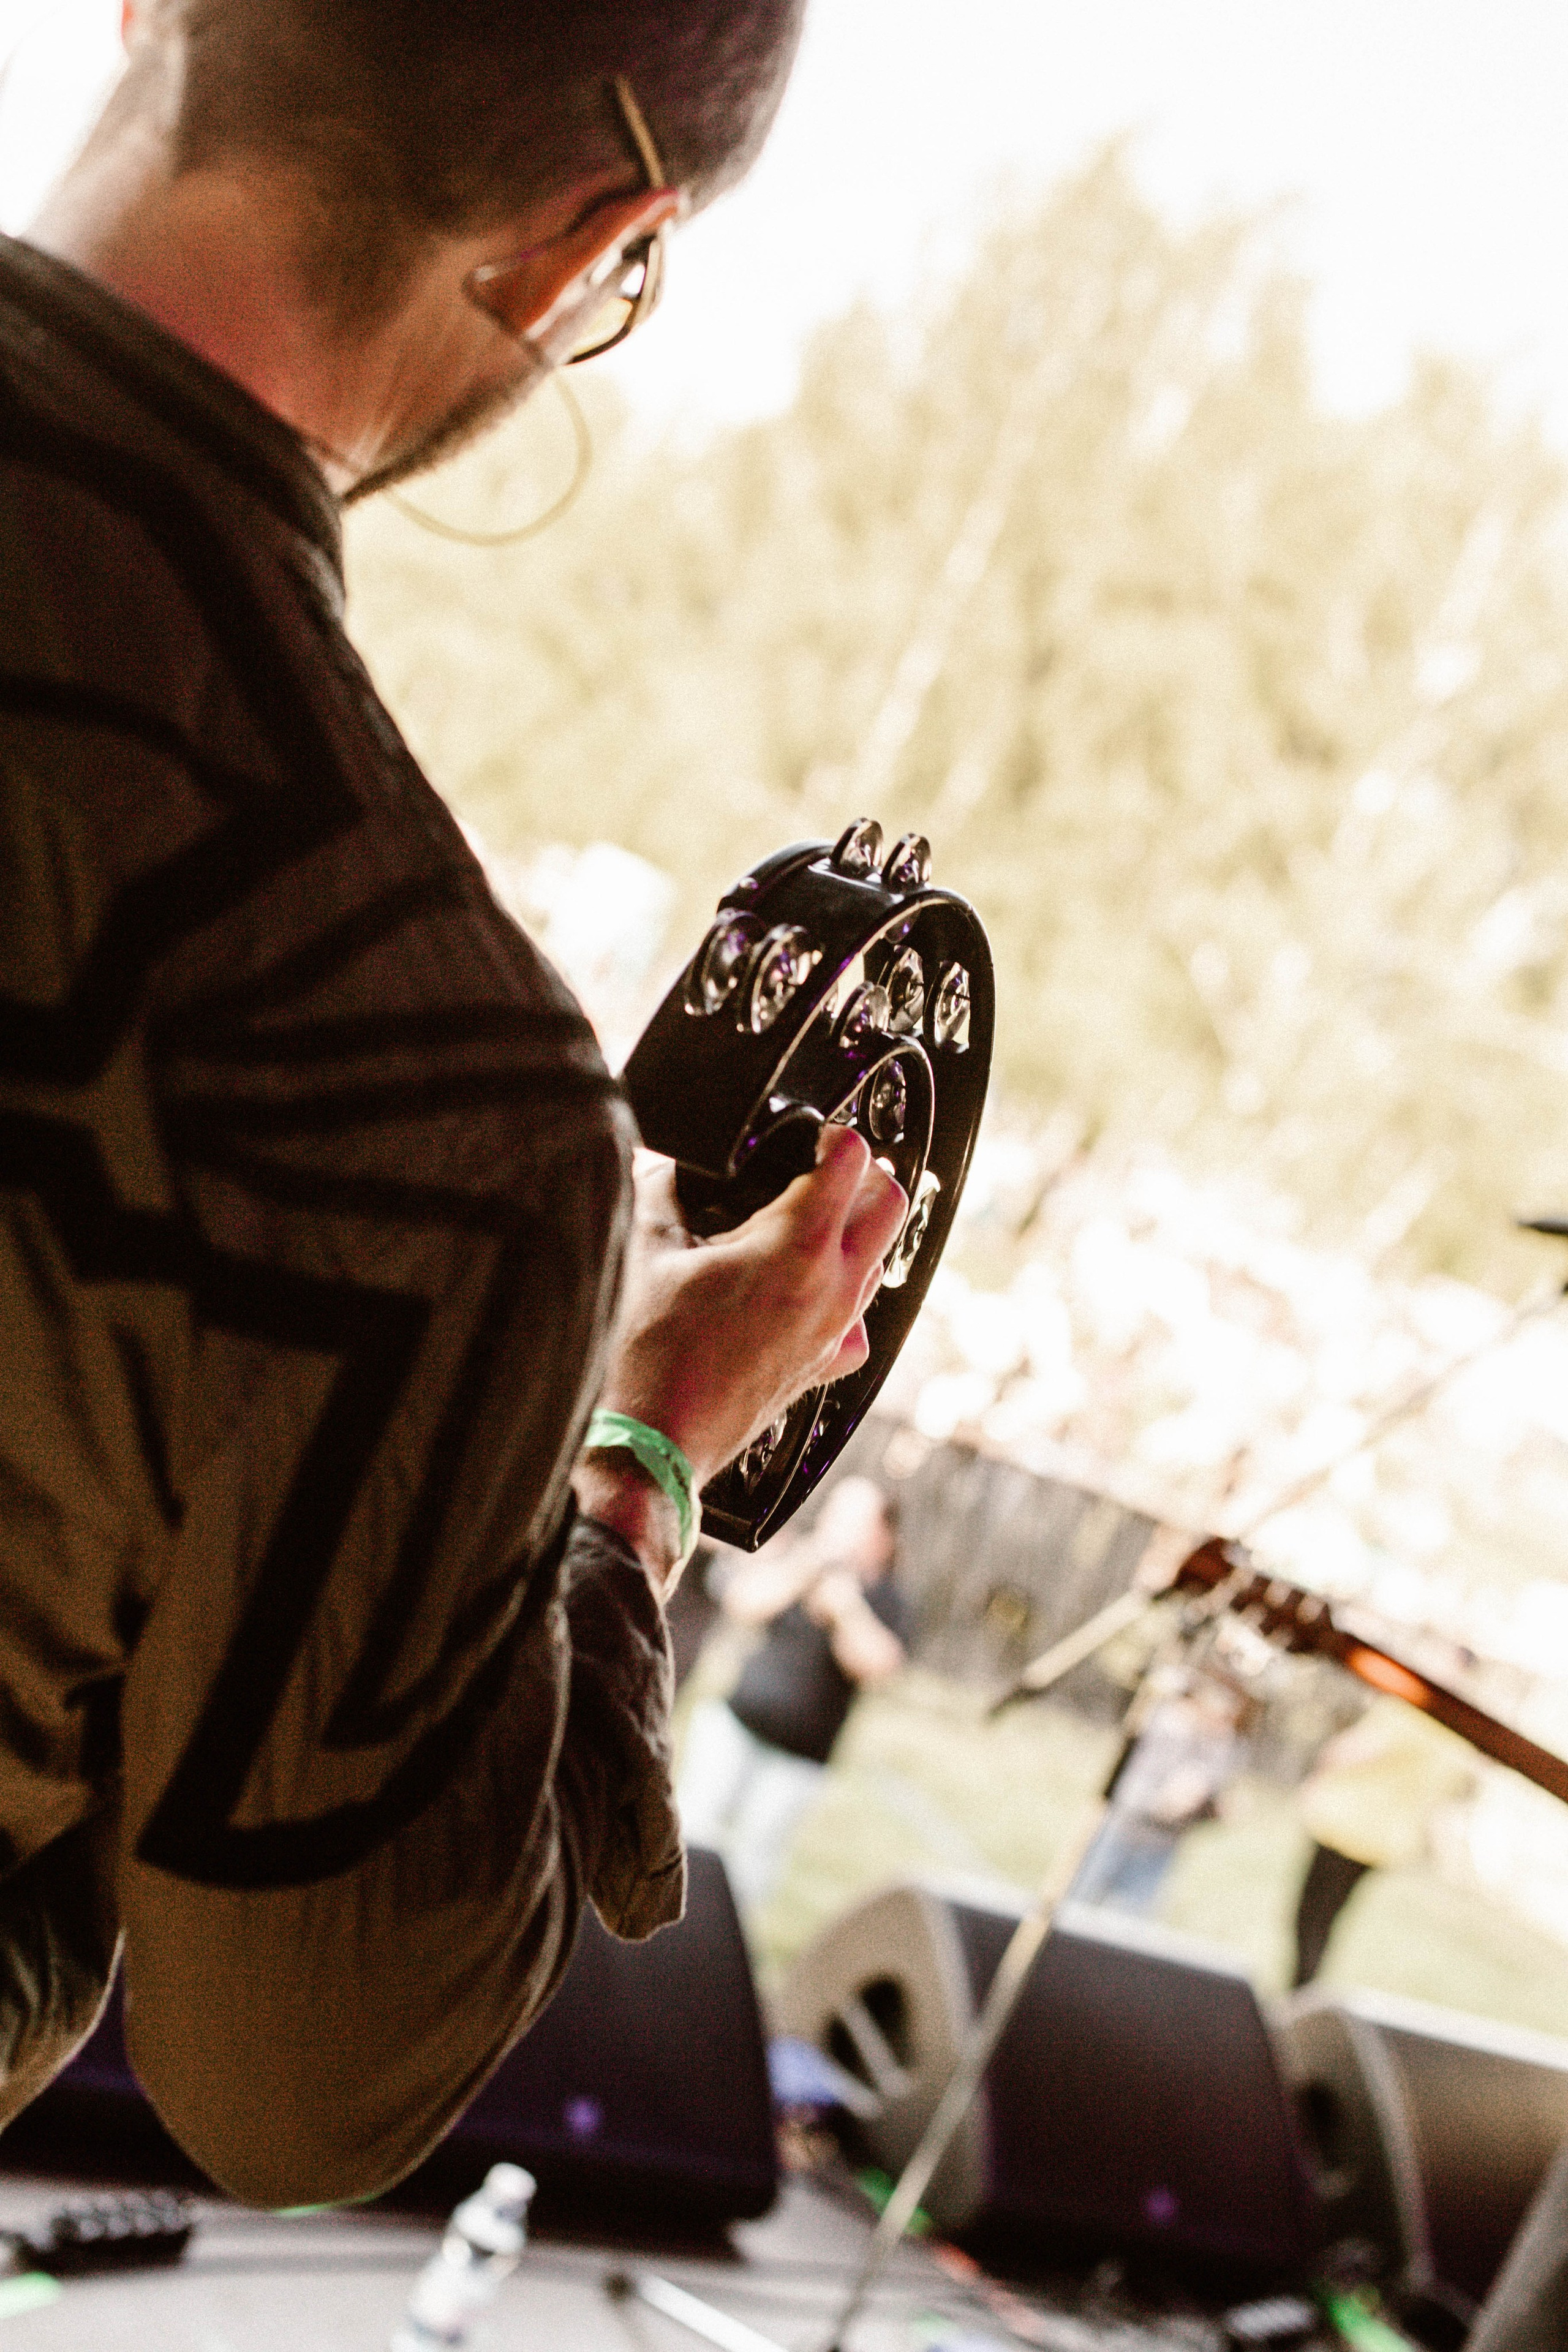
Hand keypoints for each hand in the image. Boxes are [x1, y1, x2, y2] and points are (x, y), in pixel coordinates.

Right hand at [597, 1124, 906, 1490]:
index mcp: (795, 1246)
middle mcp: (831, 1288)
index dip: (833, 1135)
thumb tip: (667, 1171)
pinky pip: (859, 1322)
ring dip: (855, 1234)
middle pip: (890, 1205)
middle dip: (864, 1176)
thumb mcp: (644, 1253)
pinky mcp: (824, 1367)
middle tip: (825, 1170)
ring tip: (807, 1226)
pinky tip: (805, 1295)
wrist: (653, 1441)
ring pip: (880, 1262)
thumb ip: (662, 1195)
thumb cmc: (649, 1359)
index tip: (813, 1136)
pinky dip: (843, 1298)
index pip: (850, 1161)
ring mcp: (835, 1331)